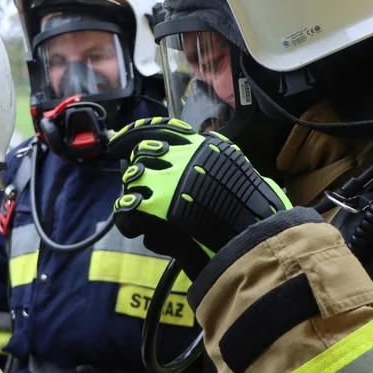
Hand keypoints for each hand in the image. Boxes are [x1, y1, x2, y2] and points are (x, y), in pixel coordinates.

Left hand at [106, 117, 290, 278]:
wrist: (248, 243)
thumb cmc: (253, 217)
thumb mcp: (242, 176)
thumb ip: (216, 166)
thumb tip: (201, 167)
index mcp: (204, 147)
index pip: (164, 129)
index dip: (136, 133)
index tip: (119, 140)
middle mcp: (180, 157)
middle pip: (143, 153)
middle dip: (141, 172)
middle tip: (145, 192)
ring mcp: (162, 181)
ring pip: (132, 181)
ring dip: (137, 198)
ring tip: (148, 217)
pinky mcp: (149, 208)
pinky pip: (126, 211)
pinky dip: (130, 224)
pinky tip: (140, 232)